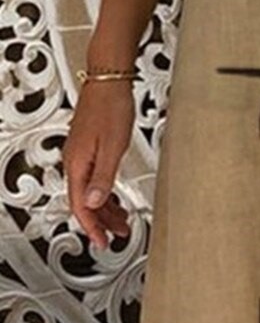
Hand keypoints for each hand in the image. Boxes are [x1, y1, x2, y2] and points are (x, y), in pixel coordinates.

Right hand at [61, 81, 134, 249]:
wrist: (109, 81)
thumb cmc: (111, 107)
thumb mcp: (113, 147)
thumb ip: (103, 177)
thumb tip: (93, 203)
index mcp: (77, 164)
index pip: (80, 205)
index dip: (92, 227)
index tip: (102, 241)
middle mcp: (75, 160)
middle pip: (84, 201)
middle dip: (101, 220)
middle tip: (118, 232)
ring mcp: (81, 153)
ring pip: (89, 189)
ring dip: (105, 206)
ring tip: (121, 218)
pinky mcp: (89, 146)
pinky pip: (93, 177)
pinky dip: (104, 190)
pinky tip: (114, 194)